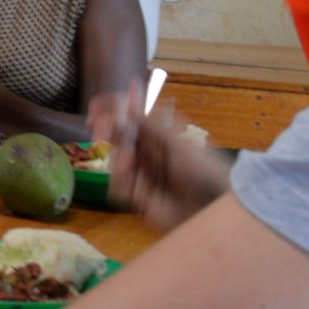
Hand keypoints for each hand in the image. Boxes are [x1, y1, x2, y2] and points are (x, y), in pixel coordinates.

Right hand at [89, 81, 231, 232]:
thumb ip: (149, 123)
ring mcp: (141, 173)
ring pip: (114, 160)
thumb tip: (127, 100)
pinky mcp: (137, 196)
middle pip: (117, 135)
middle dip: (106, 130)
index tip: (96, 106)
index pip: (131, 116)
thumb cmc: (203, 170)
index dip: (113, 109)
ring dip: (118, 159)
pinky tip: (131, 183)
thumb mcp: (176, 143)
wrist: (213, 208)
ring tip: (130, 161)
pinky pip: (117, 187)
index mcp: (160, 134)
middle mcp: (148, 151)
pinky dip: (120, 182)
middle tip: (98, 129)